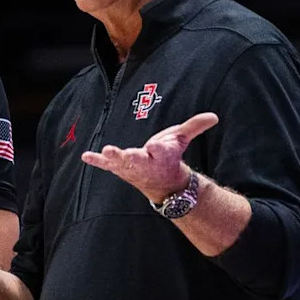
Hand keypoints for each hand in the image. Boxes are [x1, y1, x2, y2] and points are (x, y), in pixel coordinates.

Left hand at [81, 112, 217, 201]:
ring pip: (121, 163)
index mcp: (162, 155)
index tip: (155, 145)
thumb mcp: (181, 140)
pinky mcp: (119, 167)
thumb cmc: (169, 156)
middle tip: (124, 153)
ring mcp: (130, 167)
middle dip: (131, 157)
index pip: (161, 150)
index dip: (159, 148)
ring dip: (112, 158)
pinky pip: (106, 165)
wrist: (163, 183)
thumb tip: (214, 116)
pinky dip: (96, 161)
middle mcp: (146, 162)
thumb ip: (194, 126)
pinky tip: (85, 156)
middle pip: (139, 159)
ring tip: (106, 151)